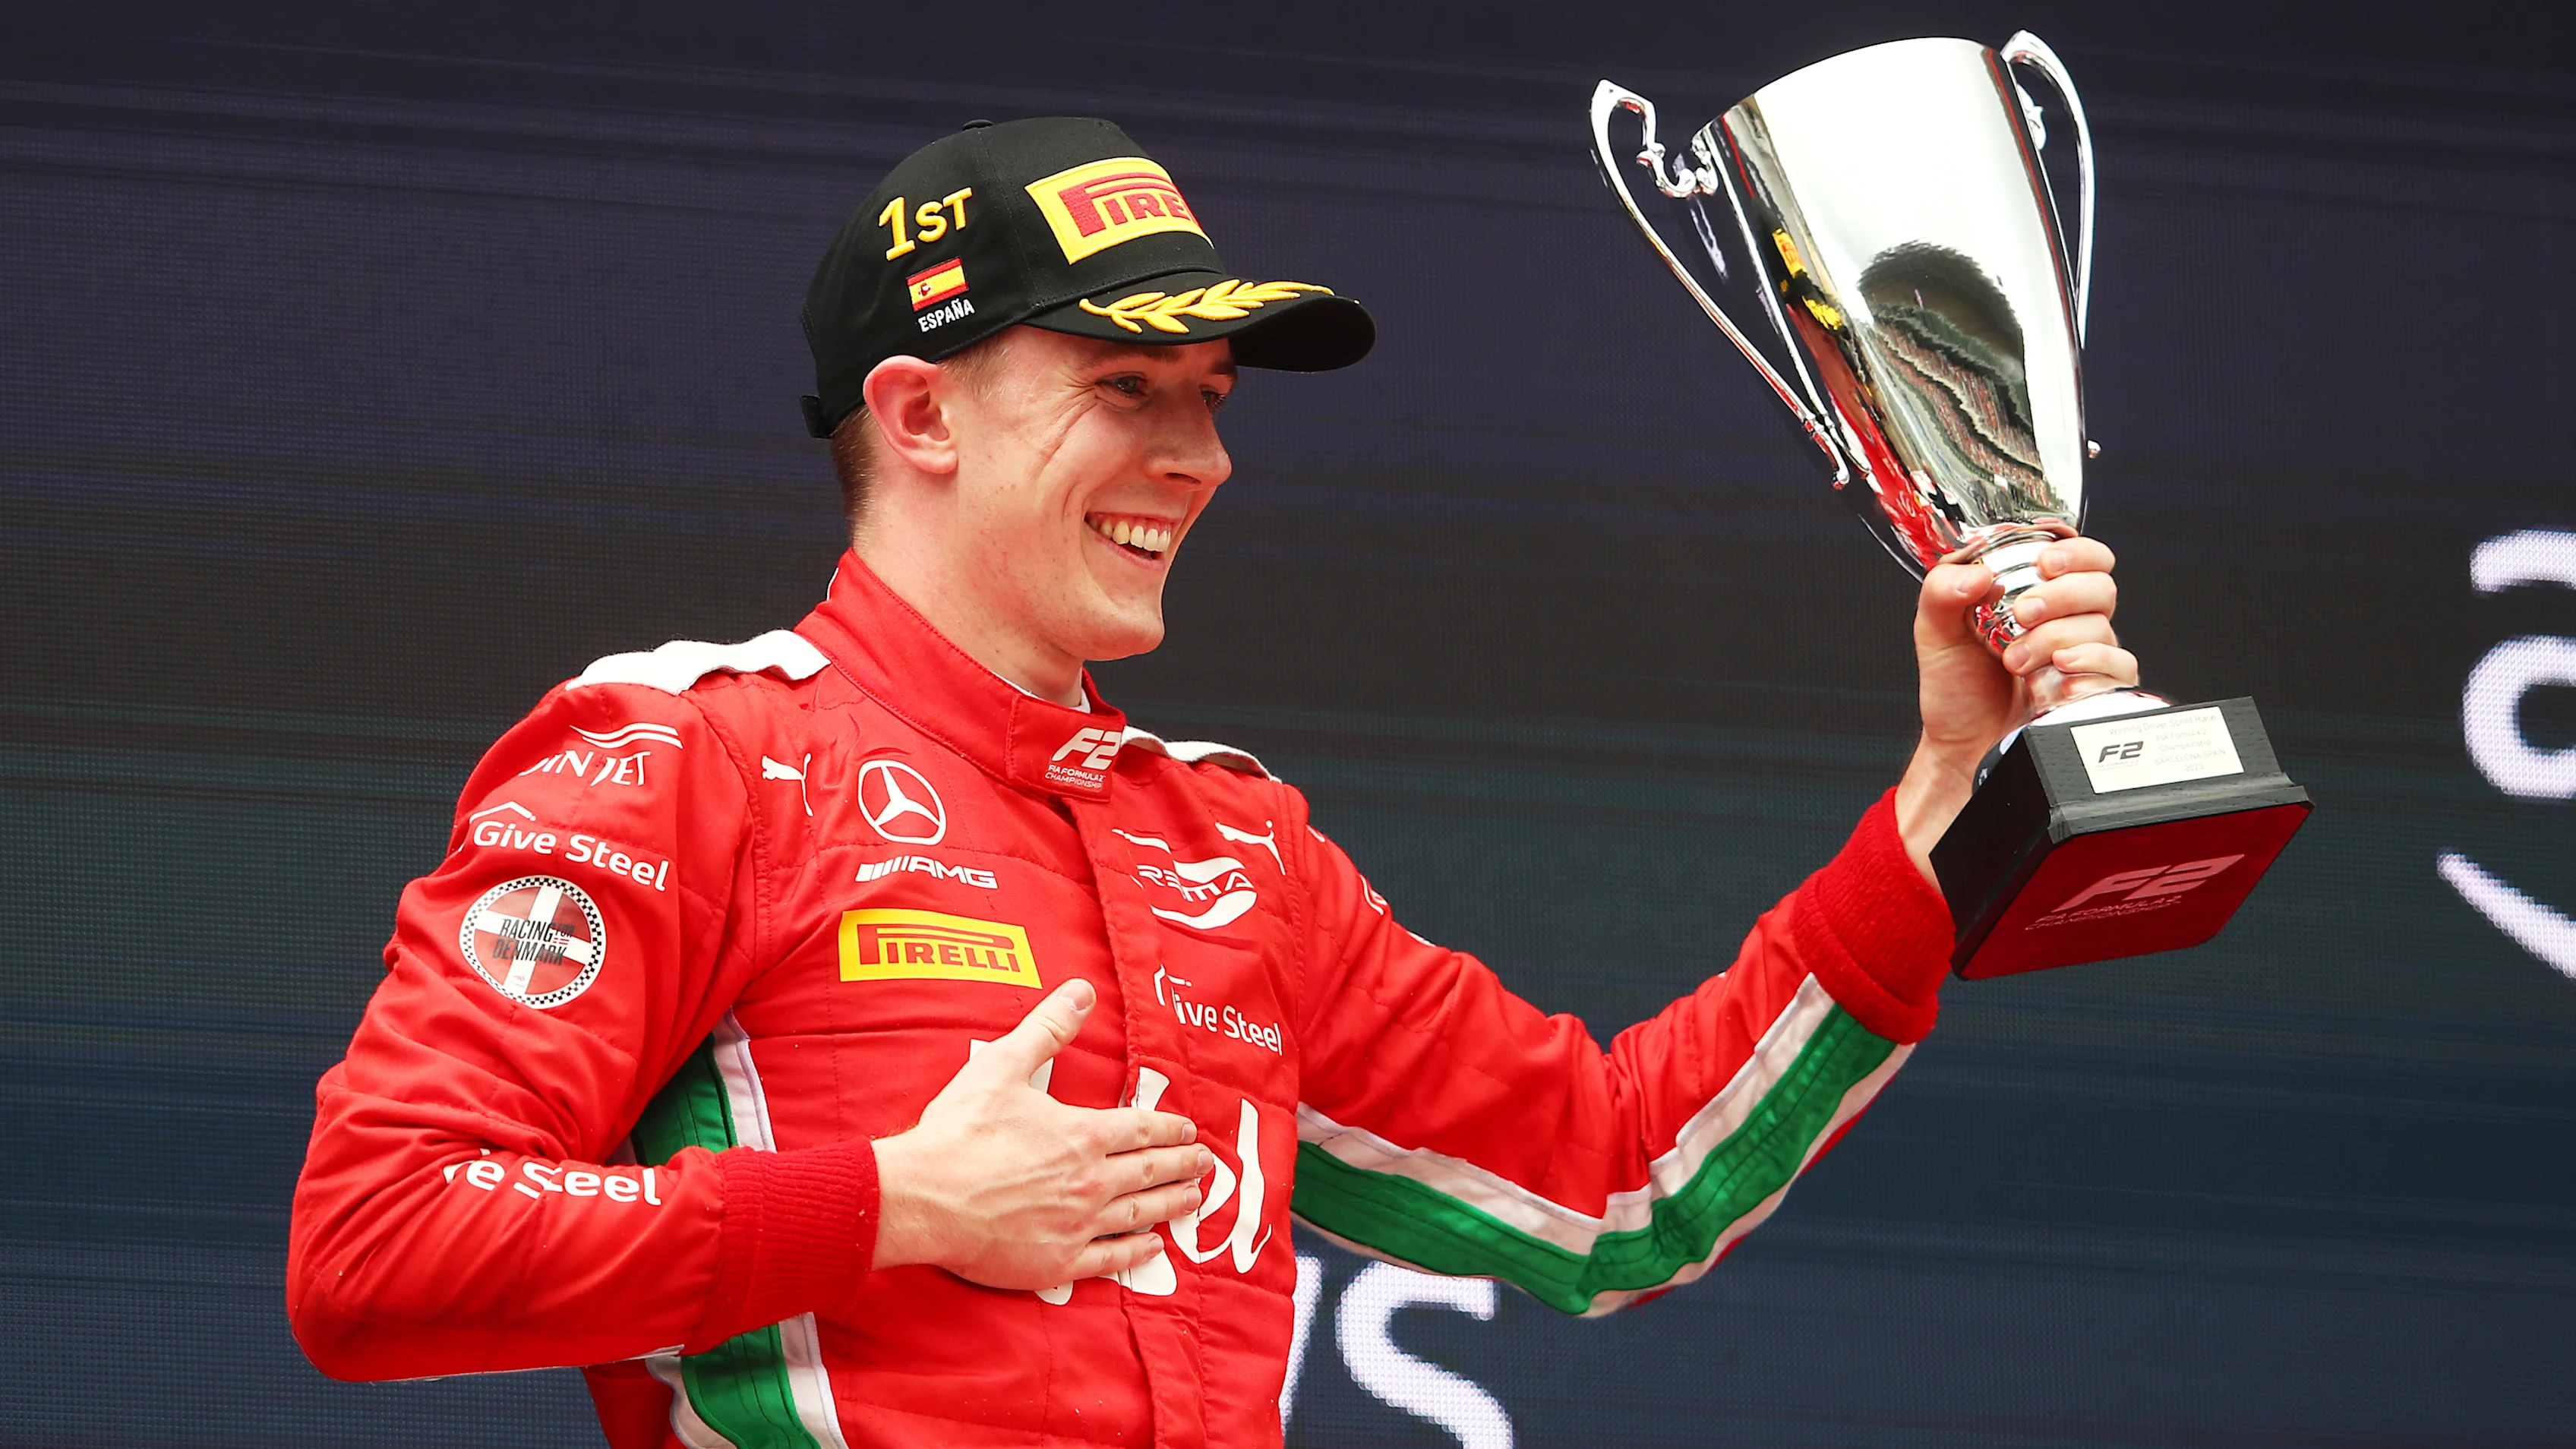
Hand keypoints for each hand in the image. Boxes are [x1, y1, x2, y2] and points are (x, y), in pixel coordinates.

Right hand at [871, 979, 1207, 1287]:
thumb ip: (1047, 1029)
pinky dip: (1138, 1251)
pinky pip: (1112, 1259)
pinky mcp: (1058, 1262)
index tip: (1189, 1130)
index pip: (1142, 1129)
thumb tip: (1080, 991)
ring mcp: (1078, 1225)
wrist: (924, 1198)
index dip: (1169, 1128)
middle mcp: (1091, 1181)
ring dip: (1172, 1204)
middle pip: (1151, 1171)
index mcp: (1083, 1135)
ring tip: (1193, 1199)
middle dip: (1183, 1165)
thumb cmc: (959, 1132)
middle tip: (1206, 1164)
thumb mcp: (1003, 1065)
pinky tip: (1152, 1246)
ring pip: (1140, 1214)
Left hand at [1895, 536, 2138, 882]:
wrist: (1961, 745)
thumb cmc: (1955, 687)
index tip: (2045, 563)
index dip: (2074, 552)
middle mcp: (2067, 618)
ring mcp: (2084, 653)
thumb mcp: (1934, 631)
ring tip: (2016, 661)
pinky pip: (2118, 669)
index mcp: (2036, 591)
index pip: (2081, 555)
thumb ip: (1943, 589)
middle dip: (2061, 596)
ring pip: (2104, 627)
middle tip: (2022, 615)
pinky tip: (2057, 680)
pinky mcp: (2094, 689)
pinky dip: (2089, 670)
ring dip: (2056, 640)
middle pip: (2100, 586)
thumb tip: (1980, 573)